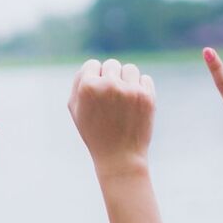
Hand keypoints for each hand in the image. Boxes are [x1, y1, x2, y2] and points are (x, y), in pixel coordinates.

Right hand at [67, 58, 155, 179]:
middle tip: (111, 99)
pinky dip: (141, 89)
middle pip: (112, 64)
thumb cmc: (95, 133)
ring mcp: (129, 90)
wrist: (120, 157)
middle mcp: (109, 85)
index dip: (95, 79)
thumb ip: (79, 83)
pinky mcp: (147, 96)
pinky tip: (135, 105)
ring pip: (130, 69)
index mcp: (88, 87)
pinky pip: (145, 79)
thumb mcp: (76, 110)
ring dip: (127, 80)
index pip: (92, 64)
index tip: (98, 95)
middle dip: (111, 78)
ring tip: (124, 100)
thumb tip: (92, 65)